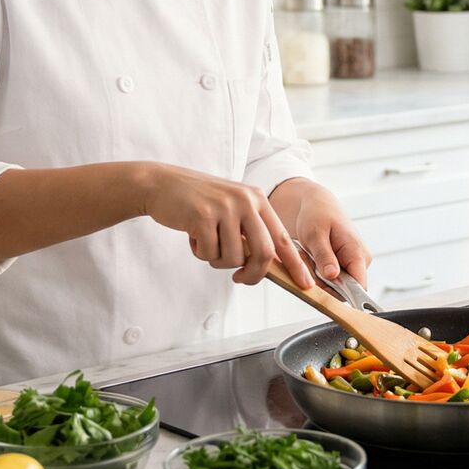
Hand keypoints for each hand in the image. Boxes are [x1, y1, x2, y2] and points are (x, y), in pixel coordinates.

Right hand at [142, 165, 314, 286]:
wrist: (162, 184)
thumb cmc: (198, 202)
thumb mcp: (231, 208)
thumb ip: (250, 231)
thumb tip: (267, 265)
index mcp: (257, 199)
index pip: (283, 238)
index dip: (295, 264)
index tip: (306, 284)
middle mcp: (246, 201)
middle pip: (264, 253)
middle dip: (253, 274)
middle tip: (239, 279)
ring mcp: (225, 208)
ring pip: (233, 258)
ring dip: (217, 260)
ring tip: (205, 242)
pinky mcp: (203, 216)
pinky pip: (209, 253)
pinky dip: (200, 252)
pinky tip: (192, 235)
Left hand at [271, 179, 371, 287]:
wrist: (319, 206)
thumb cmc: (318, 215)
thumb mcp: (315, 235)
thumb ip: (325, 256)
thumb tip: (333, 276)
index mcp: (357, 253)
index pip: (360, 287)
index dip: (342, 294)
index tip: (319, 289)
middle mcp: (361, 261)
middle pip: (343, 290)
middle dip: (321, 282)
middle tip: (307, 261)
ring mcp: (354, 264)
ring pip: (334, 286)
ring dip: (317, 276)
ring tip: (308, 255)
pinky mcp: (345, 266)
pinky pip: (330, 280)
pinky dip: (317, 273)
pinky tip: (311, 258)